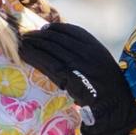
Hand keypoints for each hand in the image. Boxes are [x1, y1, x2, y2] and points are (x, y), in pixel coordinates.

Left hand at [18, 22, 135, 134]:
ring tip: (23, 42)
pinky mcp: (67, 75)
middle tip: (28, 35)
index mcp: (96, 47)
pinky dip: (33, 55)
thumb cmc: (108, 90)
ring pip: (50, 48)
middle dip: (41, 35)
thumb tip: (66, 49)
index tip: (45, 28)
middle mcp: (86, 51)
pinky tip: (24, 53)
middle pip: (58, 38)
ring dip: (34, 43)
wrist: (112, 106)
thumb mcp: (101, 66)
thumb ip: (87, 56)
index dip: (56, 28)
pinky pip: (47, 61)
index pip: (72, 31)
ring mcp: (77, 62)